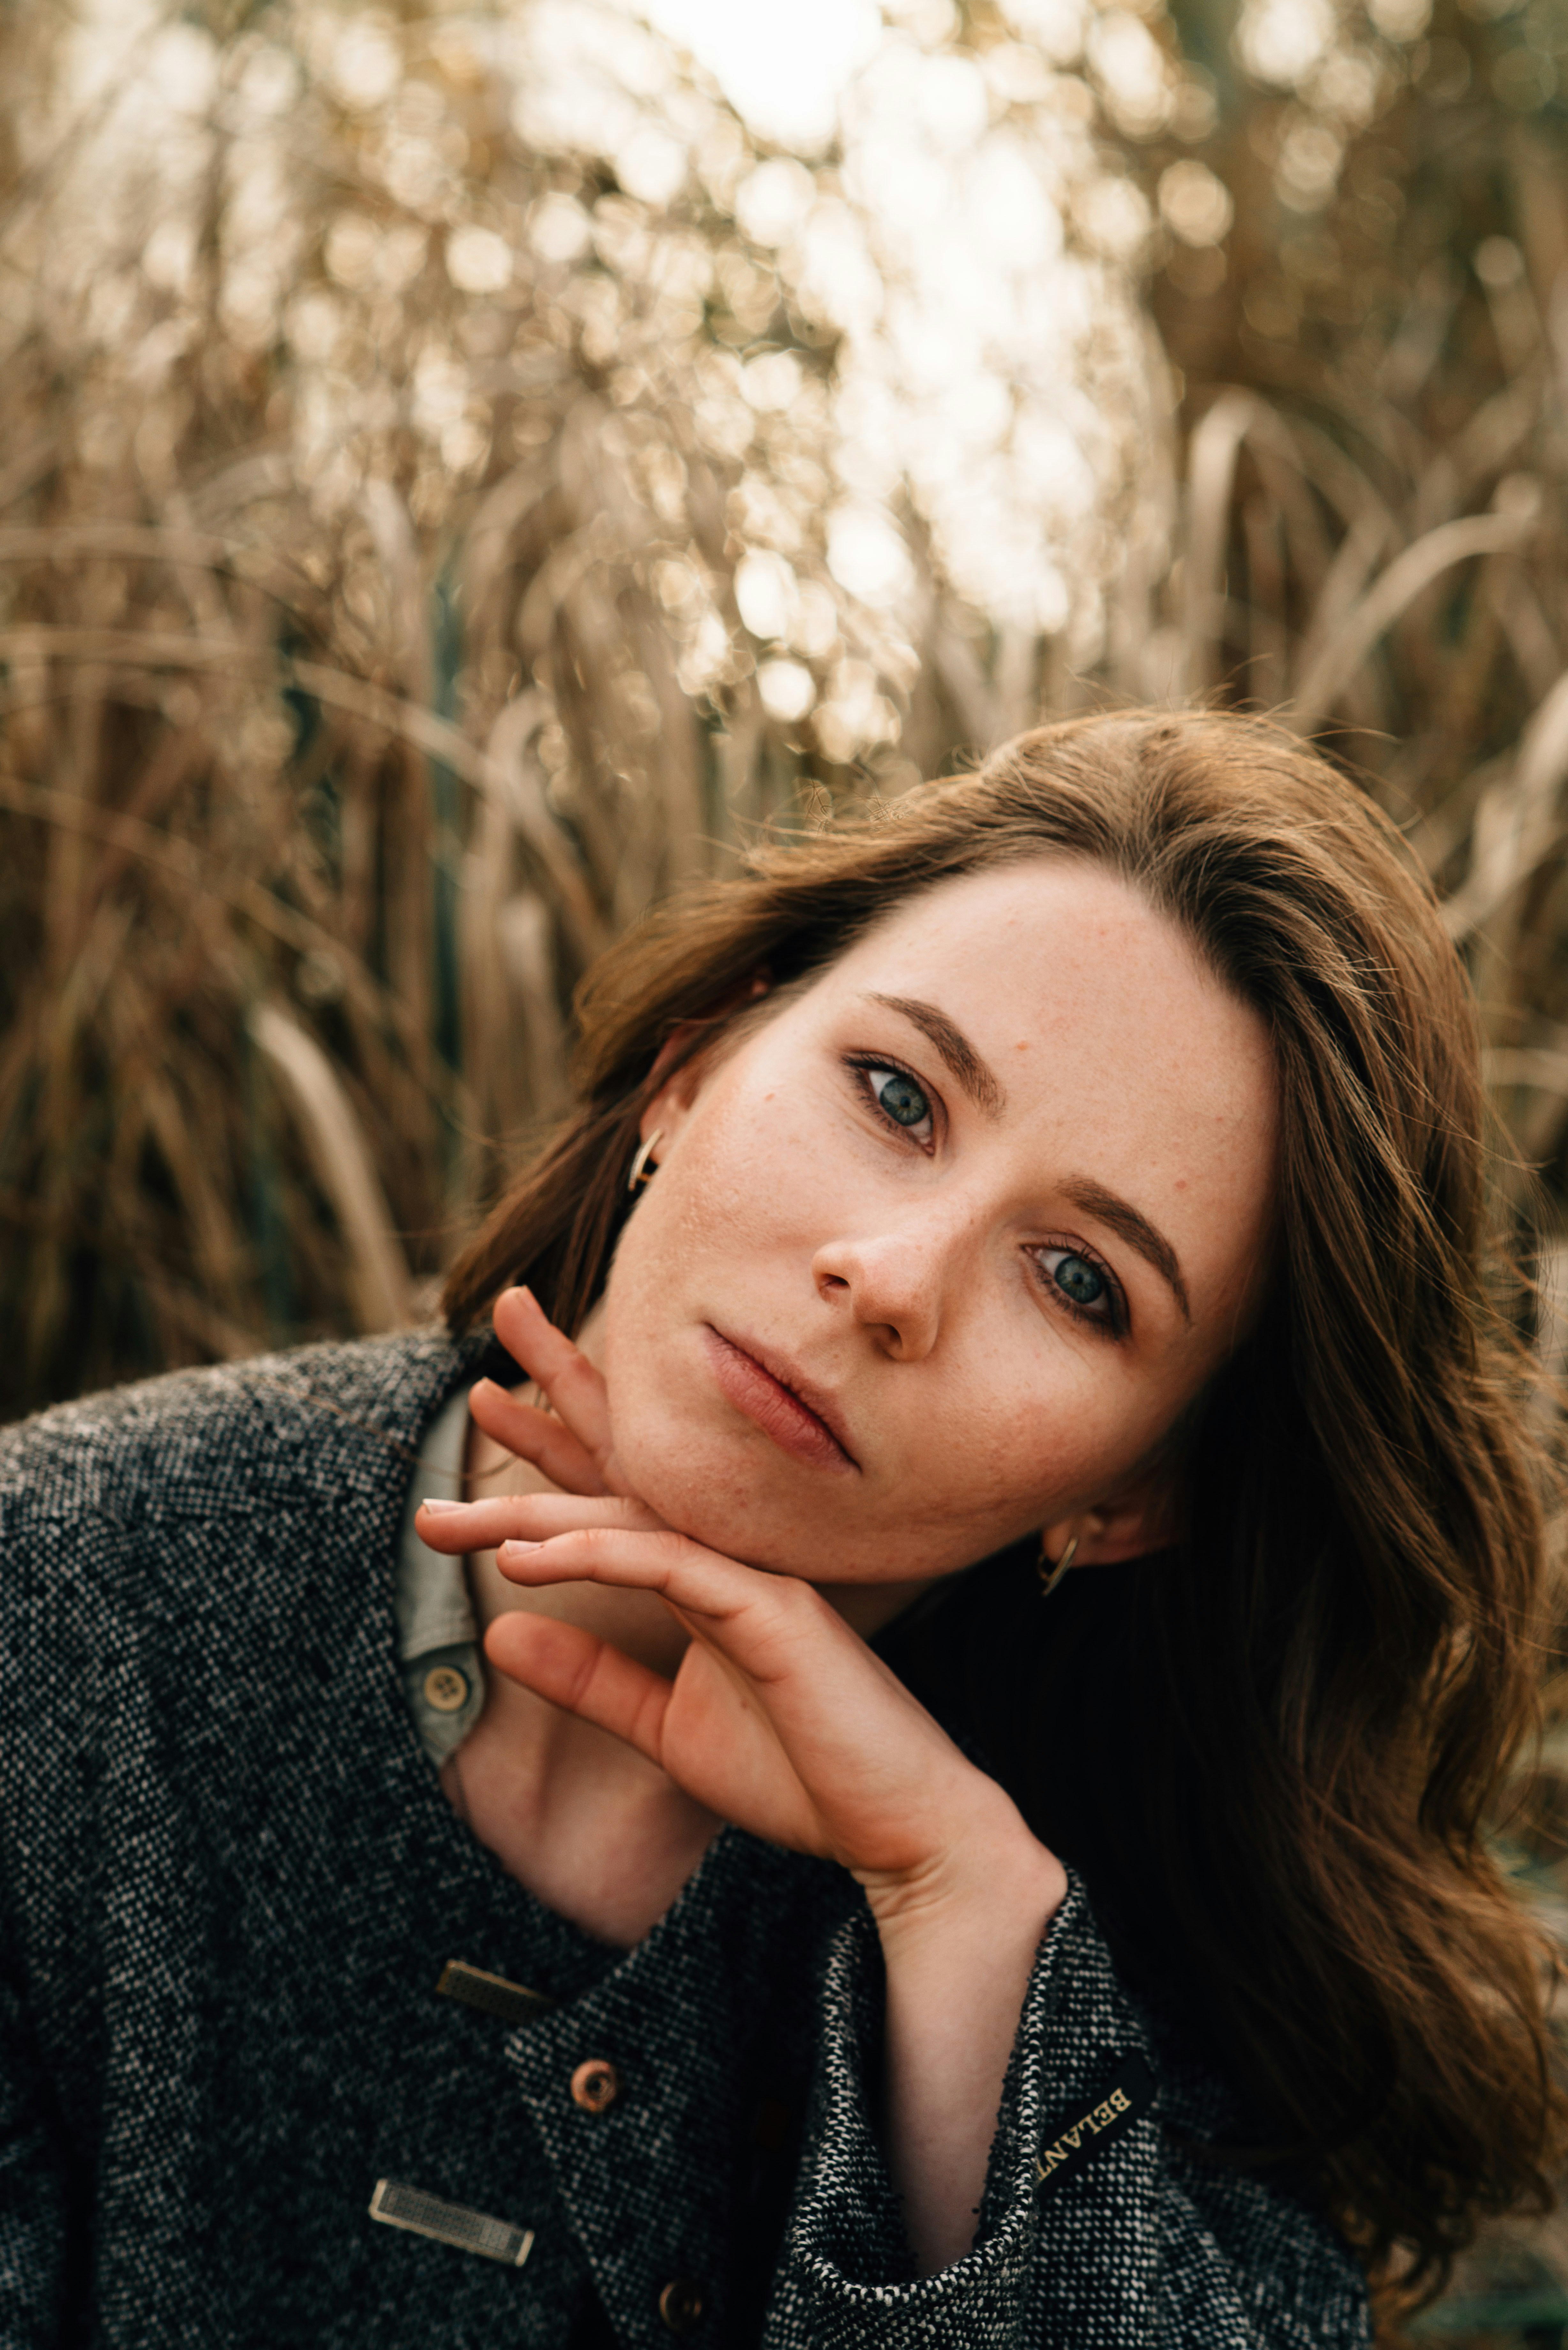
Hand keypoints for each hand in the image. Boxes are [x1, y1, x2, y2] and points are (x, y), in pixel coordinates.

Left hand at [418, 1289, 1058, 1921]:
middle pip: (625, 1469)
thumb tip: (497, 1637)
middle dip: (553, 1413)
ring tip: (451, 1513)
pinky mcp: (772, 1608)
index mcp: (709, 1574)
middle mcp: (732, 1555)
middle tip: (480, 1375)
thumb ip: (589, 1679)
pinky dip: (592, 1555)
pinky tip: (522, 1559)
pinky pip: (666, 1565)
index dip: (557, 1445)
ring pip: (630, 1515)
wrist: (895, 1833)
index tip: (490, 1402)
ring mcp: (756, 1573)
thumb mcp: (664, 1726)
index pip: (619, 1493)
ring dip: (536, 1507)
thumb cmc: (800, 1775)